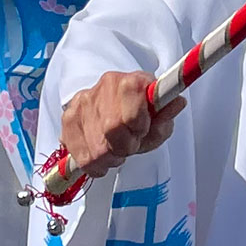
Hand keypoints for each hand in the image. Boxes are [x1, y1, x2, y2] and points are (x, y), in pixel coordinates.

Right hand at [61, 71, 186, 177]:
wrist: (114, 101)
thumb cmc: (141, 112)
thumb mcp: (160, 116)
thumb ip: (167, 116)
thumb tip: (178, 103)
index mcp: (131, 81)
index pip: (131, 113)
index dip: (139, 129)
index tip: (141, 131)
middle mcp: (104, 87)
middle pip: (112, 131)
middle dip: (125, 147)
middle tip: (129, 146)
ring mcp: (82, 102)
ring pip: (95, 150)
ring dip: (110, 158)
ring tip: (115, 150)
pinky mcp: (67, 119)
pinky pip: (80, 157)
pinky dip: (93, 164)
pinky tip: (101, 154)